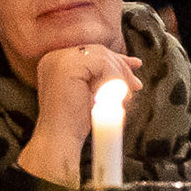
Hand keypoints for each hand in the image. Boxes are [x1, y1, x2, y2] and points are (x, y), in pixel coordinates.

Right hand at [19, 44, 141, 187]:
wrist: (59, 139)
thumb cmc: (74, 122)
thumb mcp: (90, 92)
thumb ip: (103, 76)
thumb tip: (133, 62)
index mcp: (55, 62)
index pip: (90, 52)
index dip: (114, 59)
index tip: (135, 68)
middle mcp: (54, 57)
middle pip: (97, 51)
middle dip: (121, 67)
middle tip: (136, 85)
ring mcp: (59, 59)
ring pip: (102, 56)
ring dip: (119, 76)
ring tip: (124, 97)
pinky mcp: (68, 66)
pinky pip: (102, 63)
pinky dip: (113, 79)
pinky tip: (110, 97)